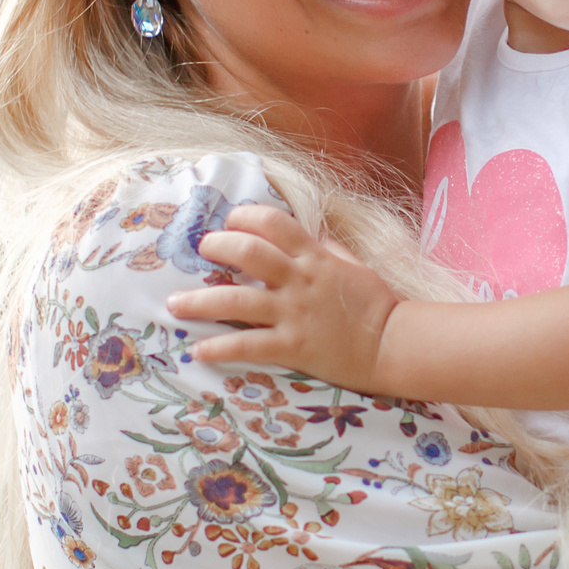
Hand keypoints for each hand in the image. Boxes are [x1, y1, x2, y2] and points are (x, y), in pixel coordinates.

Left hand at [165, 203, 405, 389]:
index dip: (245, 217)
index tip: (229, 221)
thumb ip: (328, 249)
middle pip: (249, 252)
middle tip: (201, 251)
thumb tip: (310, 234)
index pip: (274, 223)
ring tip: (173, 303)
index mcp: (316, 256)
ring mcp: (295, 313)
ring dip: (200, 300)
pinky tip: (197, 351)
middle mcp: (300, 280)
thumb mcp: (355, 266)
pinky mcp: (293, 346)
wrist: (394, 344)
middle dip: (217, 247)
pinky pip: (249, 345)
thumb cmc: (377, 305)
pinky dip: (220, 347)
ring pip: (237, 300)